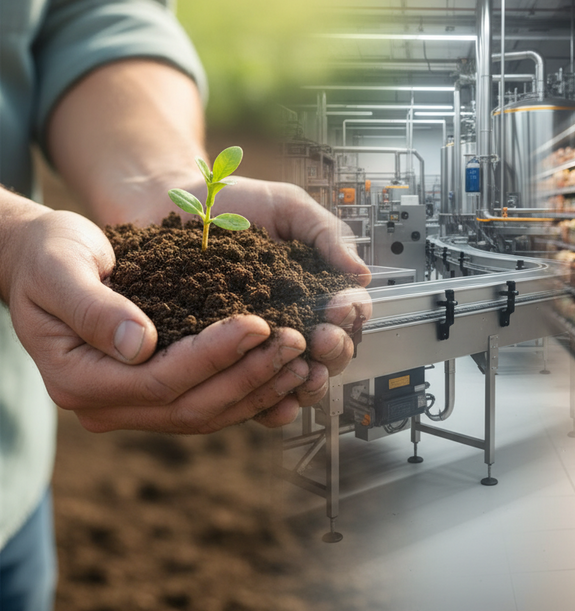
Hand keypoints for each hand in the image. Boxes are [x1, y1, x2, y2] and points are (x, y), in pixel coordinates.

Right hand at [5, 209, 366, 431]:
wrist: (44, 263)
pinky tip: (285, 374)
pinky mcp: (156, 394)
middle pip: (190, 407)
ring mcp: (132, 405)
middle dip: (248, 375)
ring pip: (206, 414)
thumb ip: (94, 308)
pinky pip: (209, 404)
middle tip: (296, 342)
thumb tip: (140, 345)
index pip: (158, 380)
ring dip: (258, 388)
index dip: (213, 355)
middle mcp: (106, 404)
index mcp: (78, 379)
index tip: (258, 323)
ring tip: (302, 358)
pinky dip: (250, 392)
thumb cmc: (50, 257)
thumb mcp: (60, 269)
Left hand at [202, 177, 372, 427]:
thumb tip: (362, 275)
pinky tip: (277, 403)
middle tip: (323, 337)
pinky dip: (272, 406)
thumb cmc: (235, 204)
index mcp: (315, 288)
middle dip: (335, 349)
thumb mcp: (290, 208)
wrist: (176, 205)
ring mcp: (261, 345)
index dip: (350, 314)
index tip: (340, 306)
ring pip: (300, 380)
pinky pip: (255, 397)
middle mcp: (294, 320)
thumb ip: (328, 235)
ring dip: (311, 382)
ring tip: (307, 372)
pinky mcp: (227, 363)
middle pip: (331, 353)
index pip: (347, 313)